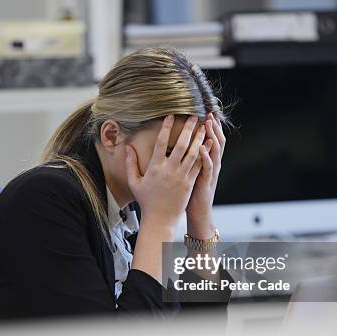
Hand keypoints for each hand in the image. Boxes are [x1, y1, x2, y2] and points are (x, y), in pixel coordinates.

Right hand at [125, 114, 205, 235]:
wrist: (159, 219)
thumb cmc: (146, 200)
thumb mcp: (134, 182)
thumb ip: (130, 163)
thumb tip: (128, 147)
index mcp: (154, 168)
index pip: (161, 143)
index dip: (166, 128)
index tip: (170, 116)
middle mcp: (169, 170)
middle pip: (181, 145)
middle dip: (188, 128)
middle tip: (193, 116)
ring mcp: (181, 177)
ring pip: (193, 153)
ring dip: (199, 138)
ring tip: (204, 126)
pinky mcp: (189, 183)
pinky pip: (199, 165)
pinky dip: (204, 153)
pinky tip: (209, 143)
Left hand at [186, 112, 225, 238]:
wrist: (198, 212)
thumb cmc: (191, 192)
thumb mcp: (191, 172)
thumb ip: (188, 158)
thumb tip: (175, 145)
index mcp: (206, 161)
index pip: (210, 139)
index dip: (209, 127)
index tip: (204, 113)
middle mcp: (211, 164)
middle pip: (216, 141)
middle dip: (213, 127)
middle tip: (209, 113)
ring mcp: (210, 172)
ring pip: (214, 151)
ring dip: (211, 136)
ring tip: (207, 124)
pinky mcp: (206, 181)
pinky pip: (207, 167)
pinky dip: (205, 156)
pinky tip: (201, 147)